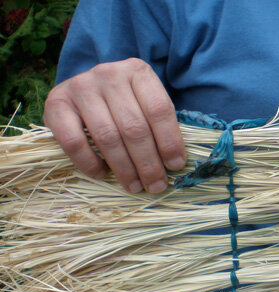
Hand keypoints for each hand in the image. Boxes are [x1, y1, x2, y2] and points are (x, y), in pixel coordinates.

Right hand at [44, 58, 185, 192]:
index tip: (176, 166)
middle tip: (156, 185)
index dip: (169, 141)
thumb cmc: (124, 102)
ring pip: (107, 137)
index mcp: (137, 71)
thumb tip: (174, 164)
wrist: (83, 89)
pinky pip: (74, 142)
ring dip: (124, 168)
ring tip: (135, 186)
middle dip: (149, 163)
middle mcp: (108, 74)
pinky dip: (90, 163)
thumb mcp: (145, 102)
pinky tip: (103, 173)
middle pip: (134, 127)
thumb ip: (158, 125)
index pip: (159, 109)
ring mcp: (80, 87)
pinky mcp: (56, 103)